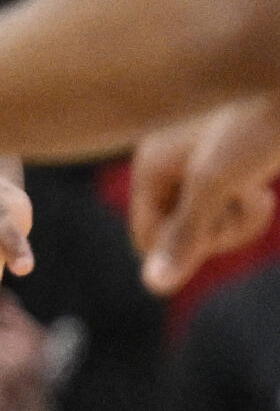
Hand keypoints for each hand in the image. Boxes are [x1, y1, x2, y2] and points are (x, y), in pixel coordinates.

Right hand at [128, 94, 279, 293]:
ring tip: (259, 193)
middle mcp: (165, 164)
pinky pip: (223, 202)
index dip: (186, 248)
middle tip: (247, 203)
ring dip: (236, 219)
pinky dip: (244, 204)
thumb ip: (185, 235)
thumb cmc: (257, 123)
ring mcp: (196, 162)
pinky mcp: (225, 159)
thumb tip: (154, 287)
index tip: (223, 225)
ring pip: (204, 219)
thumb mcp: (217, 183)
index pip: (147, 239)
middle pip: (177, 233)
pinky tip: (262, 188)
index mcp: (148, 167)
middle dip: (215, 232)